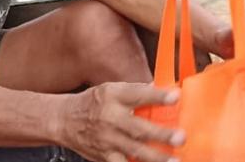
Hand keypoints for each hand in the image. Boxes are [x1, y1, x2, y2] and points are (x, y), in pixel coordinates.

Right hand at [56, 83, 183, 161]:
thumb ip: (136, 92)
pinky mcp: (105, 156)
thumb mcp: (111, 89)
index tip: (176, 96)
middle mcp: (110, 117)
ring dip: (155, 157)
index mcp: (114, 95)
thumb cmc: (93, 103)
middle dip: (160, 134)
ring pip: (134, 150)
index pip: (138, 94)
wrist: (64, 119)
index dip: (157, 96)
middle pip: (138, 127)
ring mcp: (108, 139)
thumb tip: (164, 90)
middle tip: (180, 137)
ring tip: (174, 161)